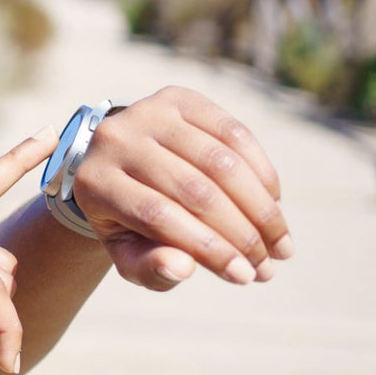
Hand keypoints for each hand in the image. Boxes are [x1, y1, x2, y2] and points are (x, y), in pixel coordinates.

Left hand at [67, 86, 291, 289]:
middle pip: (193, 190)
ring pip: (220, 162)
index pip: (158, 217)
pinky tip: (274, 203)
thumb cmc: (126, 220)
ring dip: (260, 209)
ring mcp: (147, 112)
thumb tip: (182, 268)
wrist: (119, 163)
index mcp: (94, 182)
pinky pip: (234, 133)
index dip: (208, 248)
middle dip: (241, 234)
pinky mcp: (179, 98)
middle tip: (268, 268)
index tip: (243, 276)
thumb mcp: (128, 252)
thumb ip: (148, 267)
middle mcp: (115, 140)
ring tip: (280, 245)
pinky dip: (261, 172)